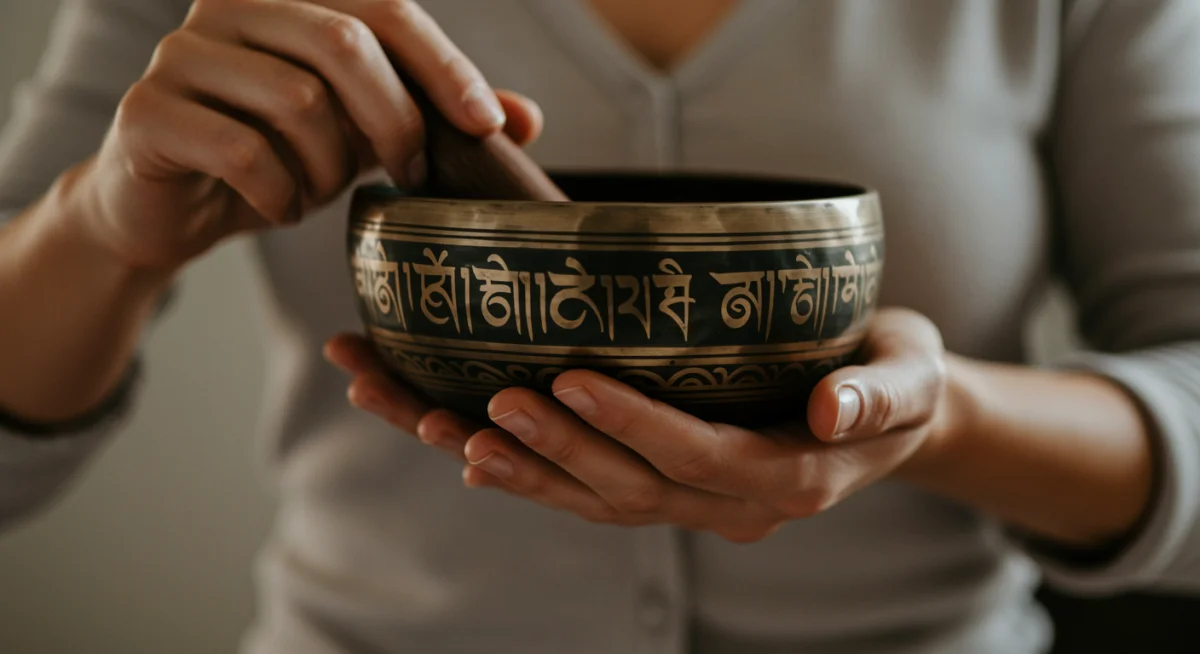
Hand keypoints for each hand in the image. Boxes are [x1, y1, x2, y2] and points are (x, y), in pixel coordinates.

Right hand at [76, 0, 540, 270]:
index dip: (443, 64)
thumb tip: (525, 119)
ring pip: (298, 99)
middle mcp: (231, 4)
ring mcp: (182, 52)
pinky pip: (242, 150)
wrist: (171, 207)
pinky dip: (280, 193)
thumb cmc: (277, 155)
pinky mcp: (147, 110)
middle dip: (395, 120)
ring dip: (330, 166)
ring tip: (321, 191)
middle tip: (411, 173)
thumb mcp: (364, 131)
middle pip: (344, 43)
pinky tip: (281, 207)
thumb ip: (433, 115)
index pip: (384, 8)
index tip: (485, 125)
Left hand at [327, 308, 961, 542]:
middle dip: (561, 449)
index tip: (573, 379)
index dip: (636, 425)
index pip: (702, 458)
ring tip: (446, 432)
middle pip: (633, 490)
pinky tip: (468, 455)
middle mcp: (733, 505)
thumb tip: (831, 411)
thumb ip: (879, 394)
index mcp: (790, 477)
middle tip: (493, 403)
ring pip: (597, 501)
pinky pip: (592, 494)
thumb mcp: (910, 375)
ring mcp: (697, 503)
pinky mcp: (669, 486)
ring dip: (525, 470)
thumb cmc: (897, 378)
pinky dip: (532, 479)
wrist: (887, 410)